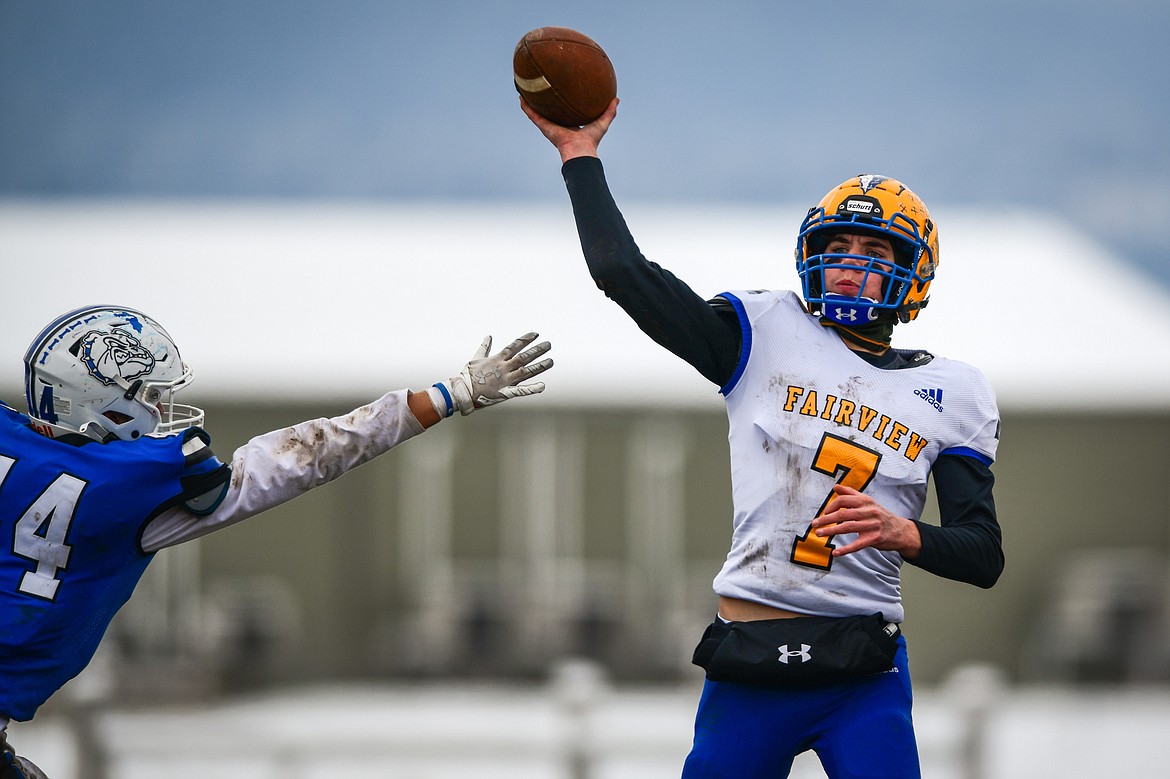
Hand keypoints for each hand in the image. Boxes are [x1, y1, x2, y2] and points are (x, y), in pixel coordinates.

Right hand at [434, 332, 552, 415]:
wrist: (461, 392)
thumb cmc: (467, 376)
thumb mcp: (476, 358)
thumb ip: (484, 347)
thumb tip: (488, 336)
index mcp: (497, 359)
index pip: (514, 346)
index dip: (526, 339)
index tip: (536, 334)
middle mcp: (503, 368)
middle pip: (524, 357)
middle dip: (537, 350)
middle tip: (548, 344)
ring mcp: (505, 380)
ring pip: (526, 371)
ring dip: (539, 366)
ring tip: (551, 361)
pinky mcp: (505, 392)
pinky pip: (521, 390)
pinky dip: (532, 388)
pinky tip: (542, 386)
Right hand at [520, 96, 618, 162]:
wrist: (580, 149)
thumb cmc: (591, 140)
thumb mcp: (603, 122)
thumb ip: (610, 111)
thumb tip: (617, 99)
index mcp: (569, 124)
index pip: (564, 111)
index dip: (561, 103)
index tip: (559, 92)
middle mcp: (557, 124)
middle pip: (548, 110)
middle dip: (544, 101)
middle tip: (539, 87)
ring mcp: (549, 125)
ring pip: (537, 111)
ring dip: (530, 102)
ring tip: (524, 90)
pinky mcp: (543, 126)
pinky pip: (532, 115)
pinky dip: (526, 107)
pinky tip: (521, 97)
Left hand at [810, 484, 922, 558]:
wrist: (901, 531)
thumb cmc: (880, 515)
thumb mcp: (868, 501)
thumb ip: (851, 494)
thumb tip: (835, 487)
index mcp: (866, 501)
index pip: (843, 500)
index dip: (831, 506)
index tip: (824, 513)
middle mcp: (869, 511)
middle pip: (843, 514)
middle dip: (826, 519)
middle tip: (814, 524)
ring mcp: (872, 526)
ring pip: (847, 528)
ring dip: (831, 531)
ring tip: (819, 534)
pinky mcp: (874, 539)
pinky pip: (857, 545)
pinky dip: (845, 549)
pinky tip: (835, 552)